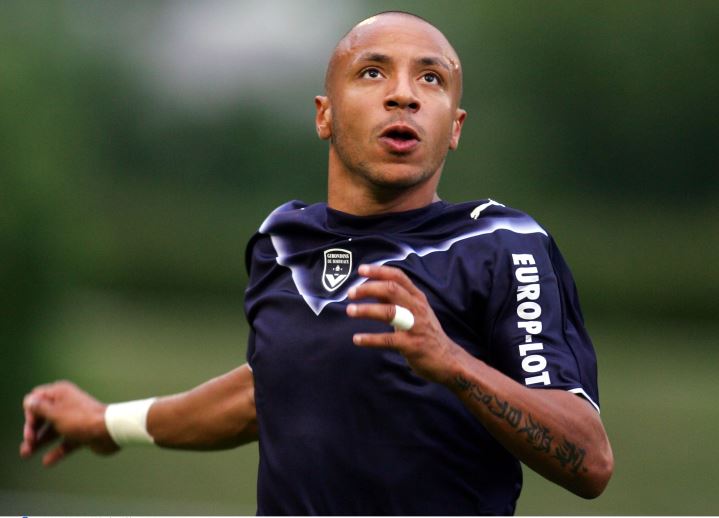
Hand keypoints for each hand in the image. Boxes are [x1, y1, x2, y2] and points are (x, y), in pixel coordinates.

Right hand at [20, 381, 118, 466]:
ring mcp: (74, 420)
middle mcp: (66, 404)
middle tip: (27, 444)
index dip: (30, 413)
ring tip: (26, 454)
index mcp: (60, 394)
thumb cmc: (82, 419)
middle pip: (42, 417)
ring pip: (52, 431)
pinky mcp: (80, 433)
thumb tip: (29, 400)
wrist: (109, 431)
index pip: (37, 399)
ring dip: (39, 442)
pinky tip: (47, 461)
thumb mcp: (55, 413)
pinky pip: (65, 443)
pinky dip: (56, 452)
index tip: (31, 426)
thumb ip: (40, 408)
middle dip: (32, 431)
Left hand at [346, 264, 459, 383]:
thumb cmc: (426, 332)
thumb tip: (371, 286)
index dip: (379, 271)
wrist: (447, 359)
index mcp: (417, 297)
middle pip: (391, 290)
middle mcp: (417, 308)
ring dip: (366, 310)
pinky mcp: (412, 345)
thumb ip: (394, 299)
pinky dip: (370, 339)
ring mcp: (415, 326)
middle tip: (350, 293)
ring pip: (389, 312)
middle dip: (368, 288)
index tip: (361, 270)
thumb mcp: (414, 311)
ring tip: (350, 310)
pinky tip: (357, 339)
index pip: (398, 277)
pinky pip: (387, 340)